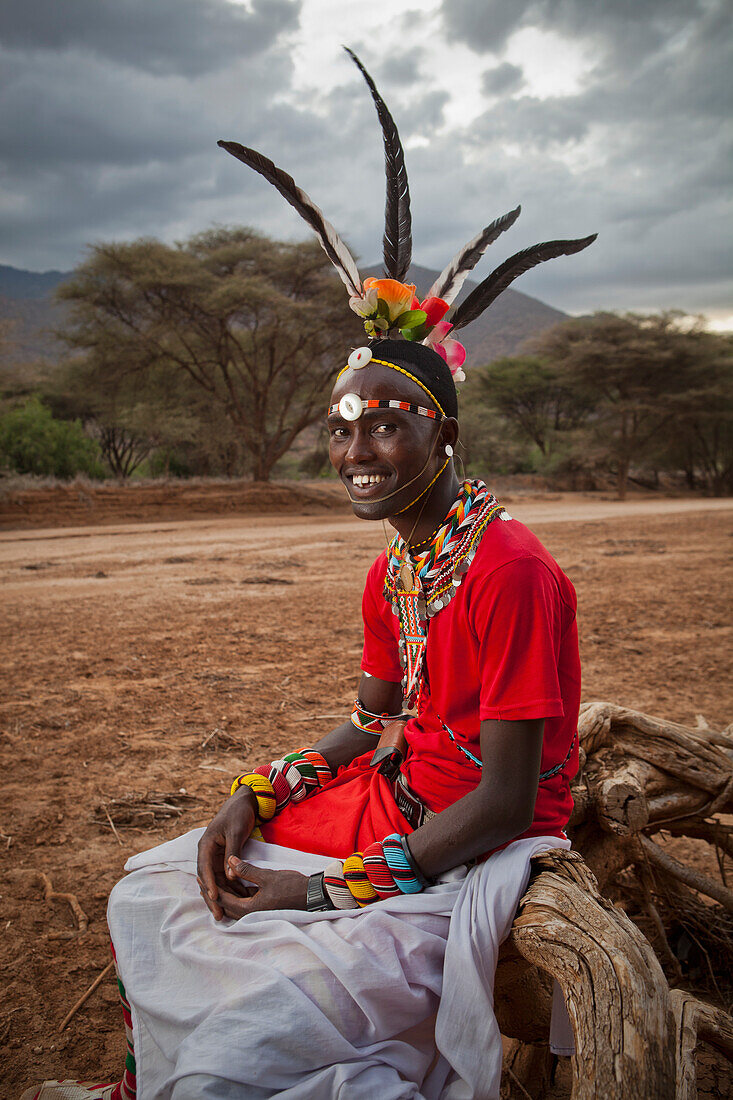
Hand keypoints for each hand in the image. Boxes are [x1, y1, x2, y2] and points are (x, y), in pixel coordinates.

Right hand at [196, 786, 257, 920]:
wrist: (245, 802)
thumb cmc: (238, 814)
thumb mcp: (236, 832)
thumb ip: (232, 853)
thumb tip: (229, 876)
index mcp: (205, 844)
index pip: (204, 868)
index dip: (208, 884)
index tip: (215, 898)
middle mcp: (207, 853)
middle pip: (207, 879)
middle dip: (212, 898)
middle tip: (219, 915)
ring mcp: (214, 857)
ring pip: (215, 881)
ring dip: (221, 896)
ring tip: (227, 914)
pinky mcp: (223, 859)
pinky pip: (224, 877)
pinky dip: (229, 887)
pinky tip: (237, 899)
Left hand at [197, 858, 307, 918]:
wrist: (312, 895)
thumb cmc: (292, 886)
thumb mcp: (268, 876)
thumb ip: (247, 870)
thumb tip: (229, 861)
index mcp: (250, 909)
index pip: (224, 899)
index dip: (210, 888)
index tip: (198, 877)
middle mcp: (252, 914)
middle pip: (226, 905)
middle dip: (213, 892)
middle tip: (199, 880)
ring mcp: (257, 911)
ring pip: (234, 904)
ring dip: (223, 893)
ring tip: (211, 879)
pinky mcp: (262, 906)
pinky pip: (243, 902)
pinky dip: (234, 893)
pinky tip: (230, 882)